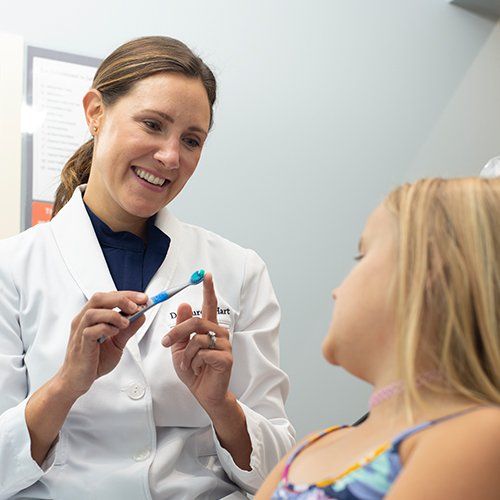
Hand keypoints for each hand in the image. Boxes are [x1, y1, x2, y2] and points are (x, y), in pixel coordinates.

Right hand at [56, 291, 146, 398]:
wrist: (77, 380)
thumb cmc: (94, 360)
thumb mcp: (118, 342)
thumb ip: (129, 329)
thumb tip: (142, 315)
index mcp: (92, 316)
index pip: (108, 296)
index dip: (127, 294)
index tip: (143, 298)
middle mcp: (83, 320)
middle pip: (99, 298)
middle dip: (121, 299)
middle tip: (136, 307)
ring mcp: (80, 332)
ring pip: (93, 312)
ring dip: (113, 315)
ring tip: (125, 323)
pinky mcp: (80, 345)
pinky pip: (90, 331)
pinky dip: (105, 329)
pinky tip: (114, 333)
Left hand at [162, 273, 232, 409]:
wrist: (204, 393)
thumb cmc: (194, 370)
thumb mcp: (181, 347)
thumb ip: (182, 327)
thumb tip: (184, 304)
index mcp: (209, 329)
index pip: (210, 305)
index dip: (208, 289)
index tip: (206, 275)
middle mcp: (219, 334)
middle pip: (196, 322)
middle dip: (178, 332)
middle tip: (166, 342)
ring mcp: (224, 345)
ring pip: (197, 339)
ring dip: (186, 355)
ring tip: (189, 365)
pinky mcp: (226, 358)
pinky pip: (202, 353)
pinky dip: (193, 363)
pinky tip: (198, 370)